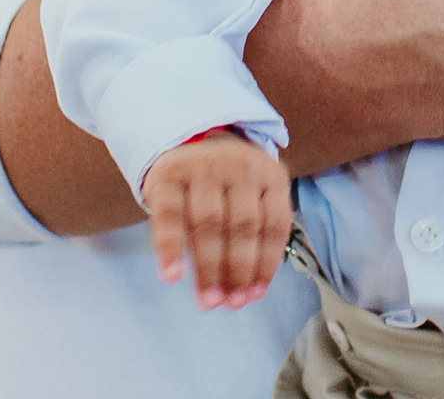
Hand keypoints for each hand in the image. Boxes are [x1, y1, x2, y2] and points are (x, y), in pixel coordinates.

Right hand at [141, 130, 292, 309]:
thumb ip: (256, 233)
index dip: (265, 264)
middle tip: (229, 305)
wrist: (189, 138)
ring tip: (207, 301)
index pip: (273, 224)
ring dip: (209, 267)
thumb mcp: (254, 195)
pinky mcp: (170, 173)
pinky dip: (171, 248)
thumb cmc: (228, 183)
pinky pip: (170, 215)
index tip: (254, 296)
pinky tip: (172, 277)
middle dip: (237, 271)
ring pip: (209, 222)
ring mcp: (204, 165)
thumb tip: (249, 292)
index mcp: (269, 174)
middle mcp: (240, 165)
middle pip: (241, 226)